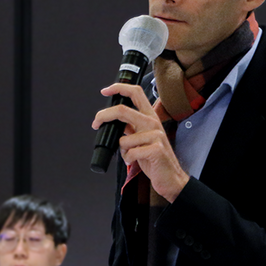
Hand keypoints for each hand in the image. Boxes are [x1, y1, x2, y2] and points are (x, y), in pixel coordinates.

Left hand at [91, 82, 189, 201]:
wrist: (170, 178)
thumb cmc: (155, 159)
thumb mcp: (141, 139)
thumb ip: (130, 128)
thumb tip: (113, 121)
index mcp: (149, 116)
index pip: (136, 93)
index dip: (118, 88)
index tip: (105, 90)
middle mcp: (153, 122)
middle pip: (123, 110)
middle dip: (104, 116)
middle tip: (95, 123)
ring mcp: (156, 135)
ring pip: (123, 139)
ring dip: (121, 151)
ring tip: (131, 156)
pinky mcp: (156, 149)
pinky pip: (130, 153)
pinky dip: (128, 159)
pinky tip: (136, 161)